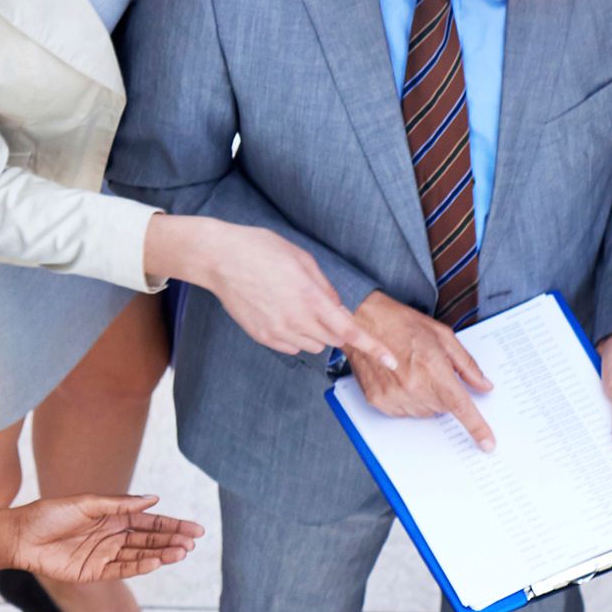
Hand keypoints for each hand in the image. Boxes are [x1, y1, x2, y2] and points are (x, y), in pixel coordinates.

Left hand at [6, 493, 203, 586]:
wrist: (21, 536)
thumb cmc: (50, 514)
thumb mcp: (87, 503)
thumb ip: (120, 504)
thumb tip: (153, 499)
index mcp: (112, 516)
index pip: (149, 522)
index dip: (172, 525)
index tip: (195, 529)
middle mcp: (112, 536)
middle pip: (149, 540)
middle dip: (172, 541)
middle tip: (194, 543)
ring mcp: (104, 555)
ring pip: (140, 555)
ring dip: (161, 554)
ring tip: (181, 553)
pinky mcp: (94, 572)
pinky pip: (122, 570)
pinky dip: (140, 567)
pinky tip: (157, 563)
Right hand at [151, 216, 385, 368]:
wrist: (220, 259)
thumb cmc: (261, 250)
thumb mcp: (302, 260)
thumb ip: (325, 288)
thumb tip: (338, 308)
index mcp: (311, 299)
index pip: (349, 331)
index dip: (374, 348)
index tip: (391, 360)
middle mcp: (296, 320)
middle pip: (332, 339)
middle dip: (335, 326)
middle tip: (318, 303)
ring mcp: (278, 332)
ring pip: (313, 345)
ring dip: (316, 332)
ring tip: (295, 305)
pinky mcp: (263, 337)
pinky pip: (292, 346)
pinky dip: (296, 336)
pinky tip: (281, 313)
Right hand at [343, 294, 494, 449]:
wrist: (364, 321)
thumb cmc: (401, 323)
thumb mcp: (442, 336)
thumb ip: (466, 365)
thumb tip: (483, 385)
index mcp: (433, 370)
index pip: (460, 406)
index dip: (476, 427)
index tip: (487, 443)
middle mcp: (413, 387)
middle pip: (443, 408)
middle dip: (443, 392)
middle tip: (430, 370)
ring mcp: (394, 396)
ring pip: (424, 412)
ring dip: (425, 397)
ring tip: (411, 371)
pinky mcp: (379, 401)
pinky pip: (404, 412)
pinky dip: (407, 399)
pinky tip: (399, 378)